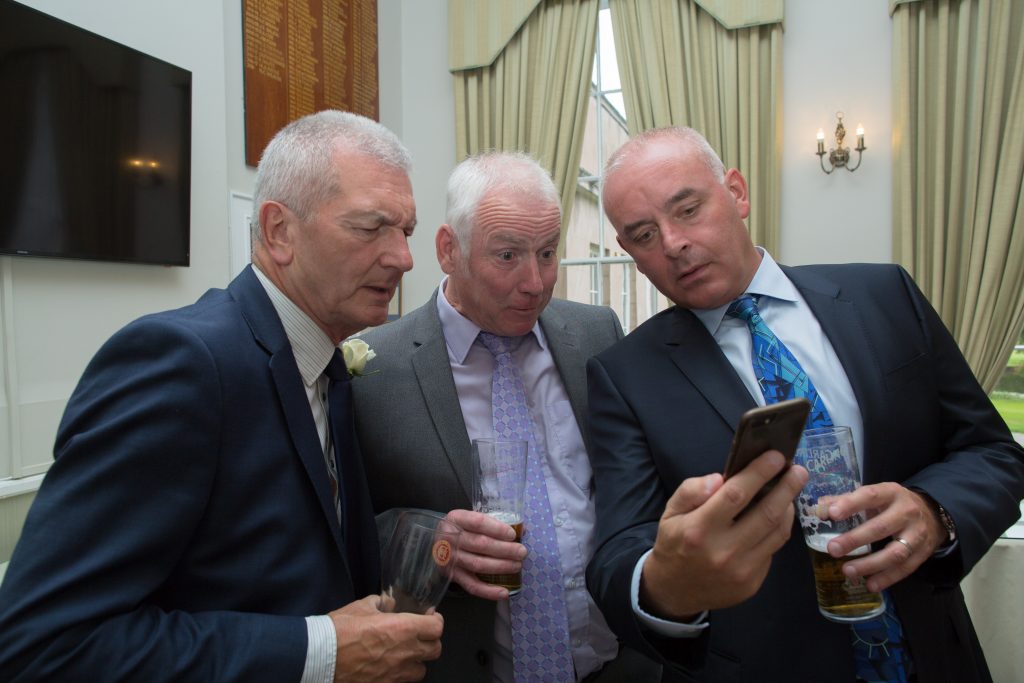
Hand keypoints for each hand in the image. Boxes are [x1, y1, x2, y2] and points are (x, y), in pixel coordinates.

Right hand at [330, 595, 442, 682]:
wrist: (320, 656)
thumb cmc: (341, 629)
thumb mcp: (362, 606)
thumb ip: (382, 603)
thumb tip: (389, 603)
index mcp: (404, 628)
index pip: (437, 627)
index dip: (435, 621)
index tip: (428, 617)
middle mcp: (406, 652)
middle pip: (436, 649)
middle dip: (430, 641)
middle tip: (419, 634)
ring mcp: (397, 672)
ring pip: (422, 670)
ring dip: (417, 661)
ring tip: (405, 654)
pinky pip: (403, 681)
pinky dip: (401, 674)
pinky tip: (390, 666)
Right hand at [444, 509, 525, 599]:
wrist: (434, 542)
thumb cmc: (459, 528)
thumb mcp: (470, 518)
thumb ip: (493, 523)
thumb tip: (523, 530)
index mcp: (456, 518)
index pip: (477, 522)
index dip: (496, 529)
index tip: (512, 534)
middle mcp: (450, 538)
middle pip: (480, 544)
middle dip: (504, 549)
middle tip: (521, 552)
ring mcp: (450, 559)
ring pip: (477, 564)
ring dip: (500, 566)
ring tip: (517, 566)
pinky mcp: (452, 576)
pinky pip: (471, 585)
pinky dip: (489, 591)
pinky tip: (504, 592)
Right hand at [641, 451, 807, 618]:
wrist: (675, 590)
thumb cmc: (674, 543)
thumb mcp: (670, 512)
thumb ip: (691, 491)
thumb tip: (720, 479)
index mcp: (699, 529)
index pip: (736, 495)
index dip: (759, 473)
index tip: (775, 457)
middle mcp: (723, 551)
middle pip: (766, 514)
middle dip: (787, 488)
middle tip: (799, 471)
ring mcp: (741, 571)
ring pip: (777, 533)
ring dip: (788, 508)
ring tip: (791, 491)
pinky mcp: (753, 583)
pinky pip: (773, 550)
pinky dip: (778, 529)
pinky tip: (776, 516)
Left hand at [817, 483, 945, 592]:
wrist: (932, 513)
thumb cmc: (891, 504)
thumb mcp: (874, 496)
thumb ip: (845, 500)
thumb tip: (818, 510)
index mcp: (891, 493)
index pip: (870, 496)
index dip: (851, 504)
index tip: (832, 514)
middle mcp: (907, 512)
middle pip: (881, 527)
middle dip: (855, 540)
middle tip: (832, 549)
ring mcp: (917, 534)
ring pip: (895, 552)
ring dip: (870, 564)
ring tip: (848, 570)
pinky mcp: (923, 553)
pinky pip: (905, 568)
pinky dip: (887, 578)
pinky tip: (870, 584)